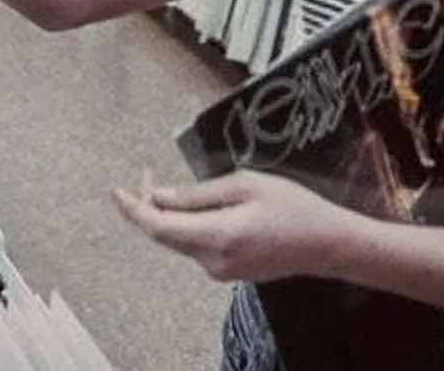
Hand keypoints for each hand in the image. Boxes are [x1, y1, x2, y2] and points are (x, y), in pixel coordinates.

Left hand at [112, 169, 353, 283]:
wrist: (327, 244)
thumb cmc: (292, 206)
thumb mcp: (245, 185)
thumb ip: (199, 194)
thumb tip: (161, 196)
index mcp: (216, 236)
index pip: (158, 227)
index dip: (133, 208)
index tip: (116, 189)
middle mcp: (212, 260)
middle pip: (165, 236)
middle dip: (148, 205)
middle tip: (145, 172)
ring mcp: (220, 270)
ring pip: (180, 240)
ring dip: (168, 213)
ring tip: (166, 183)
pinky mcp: (229, 270)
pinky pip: (196, 245)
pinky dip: (186, 224)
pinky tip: (193, 204)